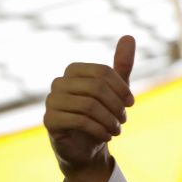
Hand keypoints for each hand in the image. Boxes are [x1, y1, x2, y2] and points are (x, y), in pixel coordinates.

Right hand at [44, 35, 135, 181]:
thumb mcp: (116, 89)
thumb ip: (122, 64)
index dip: (121, 88)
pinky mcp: (49, 120)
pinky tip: (107, 136)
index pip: (103, 72)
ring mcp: (51, 101)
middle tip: (124, 119)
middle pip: (96, 87)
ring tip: (117, 129)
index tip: (131, 103)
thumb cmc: (101, 113)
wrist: (86, 146)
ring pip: (89, 105)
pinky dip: (99, 129)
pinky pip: (79, 121)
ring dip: (109, 120)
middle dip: (116, 105)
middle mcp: (59, 82)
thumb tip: (129, 36)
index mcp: (74, 71)